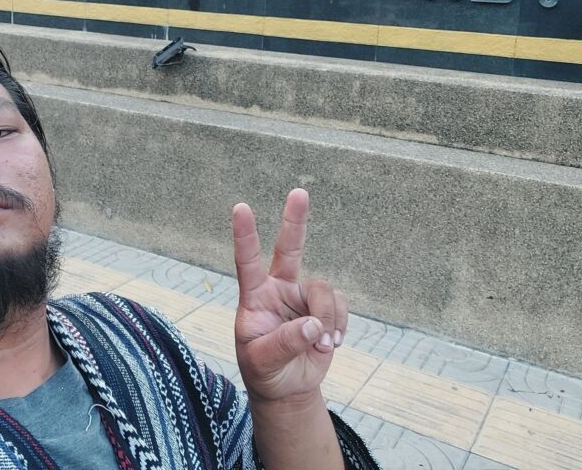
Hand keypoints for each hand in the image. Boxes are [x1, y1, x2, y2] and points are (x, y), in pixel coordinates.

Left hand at [232, 188, 347, 403]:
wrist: (287, 388)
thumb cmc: (265, 371)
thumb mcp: (262, 361)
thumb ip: (284, 342)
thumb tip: (313, 325)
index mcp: (254, 297)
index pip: (247, 262)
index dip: (245, 236)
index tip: (240, 207)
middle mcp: (278, 289)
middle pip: (289, 249)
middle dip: (295, 221)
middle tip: (299, 192)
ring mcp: (302, 297)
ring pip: (324, 290)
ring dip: (327, 319)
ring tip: (322, 345)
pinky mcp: (325, 308)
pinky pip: (341, 305)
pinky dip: (340, 325)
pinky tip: (331, 343)